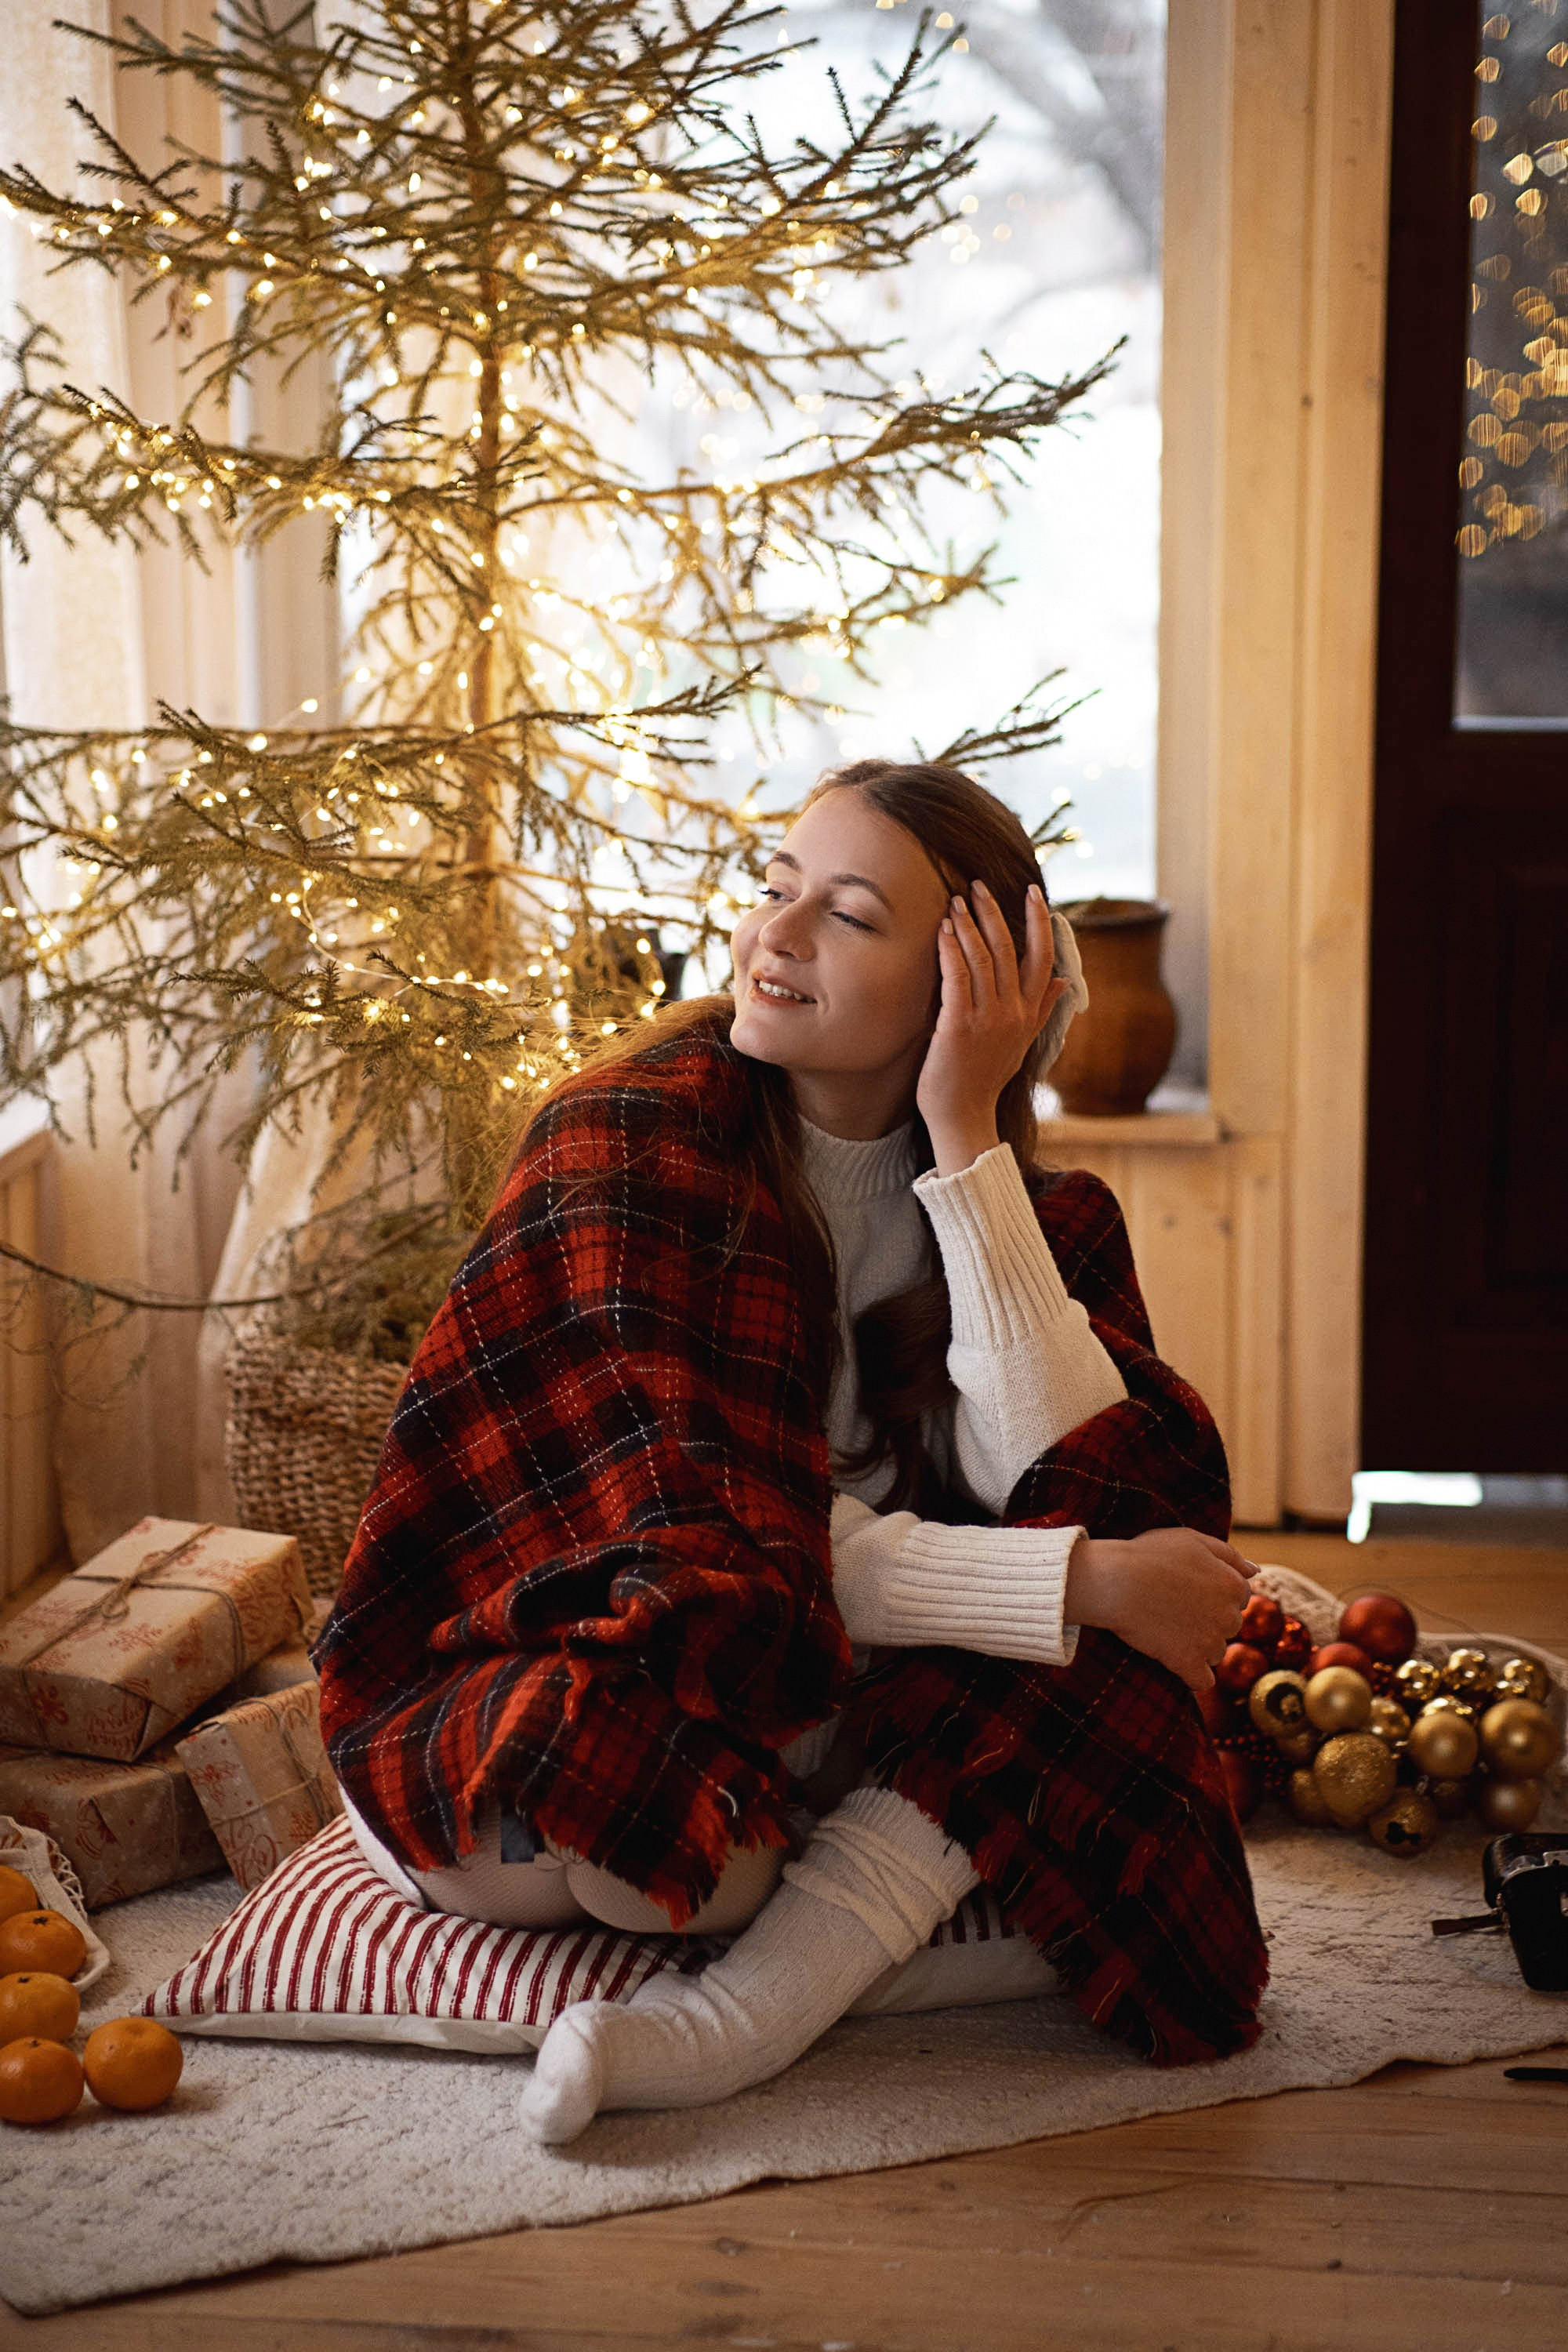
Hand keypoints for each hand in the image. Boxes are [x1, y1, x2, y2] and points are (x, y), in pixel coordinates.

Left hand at [916, 879, 1069, 1168]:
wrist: (964, 1115)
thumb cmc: (985, 1079)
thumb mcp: (1022, 1043)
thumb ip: (1042, 1010)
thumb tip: (1065, 983)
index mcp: (1029, 1015)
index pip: (1042, 959)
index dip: (1039, 923)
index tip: (1033, 893)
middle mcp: (1013, 1014)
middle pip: (1010, 951)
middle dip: (994, 913)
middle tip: (978, 885)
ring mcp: (987, 1019)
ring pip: (982, 959)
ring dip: (968, 925)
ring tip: (956, 901)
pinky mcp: (958, 1026)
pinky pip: (957, 978)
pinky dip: (951, 950)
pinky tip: (943, 930)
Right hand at [1064, 1528, 1259, 1692]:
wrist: (1117, 1582)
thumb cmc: (1150, 1555)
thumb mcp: (1193, 1539)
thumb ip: (1229, 1555)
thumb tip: (1255, 1571)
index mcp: (1233, 1585)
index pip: (1240, 1598)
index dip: (1214, 1594)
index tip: (1190, 1591)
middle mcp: (1229, 1615)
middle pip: (1229, 1626)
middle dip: (1209, 1620)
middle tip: (1176, 1608)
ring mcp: (1210, 1642)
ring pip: (1216, 1653)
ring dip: (1199, 1647)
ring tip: (1169, 1629)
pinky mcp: (1189, 1663)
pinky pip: (1202, 1680)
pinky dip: (1192, 1675)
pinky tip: (1176, 1661)